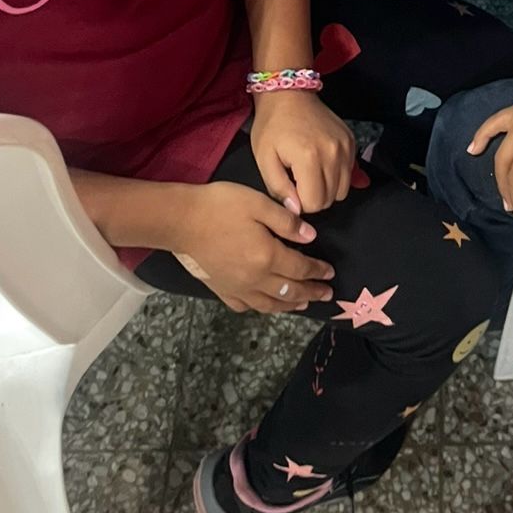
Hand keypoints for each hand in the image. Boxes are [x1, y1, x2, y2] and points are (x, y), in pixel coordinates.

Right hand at [174, 181, 334, 313]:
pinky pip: (244, 306)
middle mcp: (255, 279)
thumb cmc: (222, 206)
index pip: (300, 268)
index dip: (318, 271)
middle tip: (326, 294)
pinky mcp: (220, 289)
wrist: (182, 220)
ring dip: (290, 305)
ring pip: (269, 304)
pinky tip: (264, 305)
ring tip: (304, 304)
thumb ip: (287, 222)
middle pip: (289, 291)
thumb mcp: (259, 204)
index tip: (331, 273)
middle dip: (311, 292)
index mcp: (268, 257)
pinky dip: (259, 308)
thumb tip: (311, 237)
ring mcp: (236, 287)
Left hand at [250, 90, 358, 214]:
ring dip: (327, 189)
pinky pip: (350, 173)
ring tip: (310, 174)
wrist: (288, 94)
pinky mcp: (351, 140)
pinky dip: (337, 176)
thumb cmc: (271, 126)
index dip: (300, 203)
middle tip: (298, 182)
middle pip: (330, 199)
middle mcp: (333, 153)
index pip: (314, 203)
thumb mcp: (264, 158)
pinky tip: (322, 164)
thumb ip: (278, 188)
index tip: (290, 189)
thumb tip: (296, 210)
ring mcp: (346, 146)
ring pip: (343, 190)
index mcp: (309, 158)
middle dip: (313, 198)